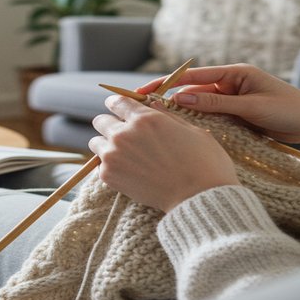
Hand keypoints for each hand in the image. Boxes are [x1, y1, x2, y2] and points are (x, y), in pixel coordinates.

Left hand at [89, 95, 238, 211]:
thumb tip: (153, 105)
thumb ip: (167, 116)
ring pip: (95, 143)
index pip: (117, 102)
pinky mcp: (109, 176)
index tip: (119, 108)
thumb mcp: (192, 131)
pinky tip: (128, 171)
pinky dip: (110, 166)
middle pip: (101, 121)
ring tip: (124, 155)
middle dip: (111, 125)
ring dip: (106, 145)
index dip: (118, 104)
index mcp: (145, 118)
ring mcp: (113, 155)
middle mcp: (124, 134)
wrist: (199, 198)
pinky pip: (100, 165)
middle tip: (124, 135)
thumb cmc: (204, 163)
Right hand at [137, 63, 299, 170]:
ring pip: (199, 105)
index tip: (145, 91)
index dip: (167, 83)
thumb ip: (214, 103)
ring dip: (182, 113)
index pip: (192, 76)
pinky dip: (197, 123)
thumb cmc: (290, 110)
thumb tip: (179, 97)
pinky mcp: (237, 115)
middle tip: (143, 109)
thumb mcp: (250, 107)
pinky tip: (182, 132)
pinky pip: (211, 117)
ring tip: (158, 124)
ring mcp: (233, 100)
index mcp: (235, 73)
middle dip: (169, 99)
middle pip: (192, 90)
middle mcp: (231, 84)